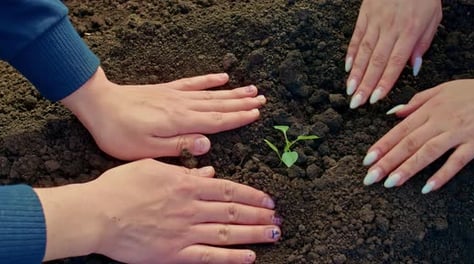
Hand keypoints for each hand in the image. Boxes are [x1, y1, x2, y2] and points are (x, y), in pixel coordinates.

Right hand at [35, 159, 280, 262]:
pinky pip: (209, 257)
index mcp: (187, 185)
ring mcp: (185, 232)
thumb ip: (184, 170)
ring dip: (254, 233)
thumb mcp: (153, 167)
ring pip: (228, 232)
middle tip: (278, 218)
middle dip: (260, 215)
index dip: (253, 195)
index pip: (230, 190)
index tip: (269, 199)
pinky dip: (231, 258)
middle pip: (234, 210)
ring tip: (273, 234)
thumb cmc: (120, 186)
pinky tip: (249, 257)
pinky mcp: (174, 253)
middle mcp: (192, 208)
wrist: (97, 214)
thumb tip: (209, 171)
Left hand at [61, 67, 265, 159]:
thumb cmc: (120, 133)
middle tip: (262, 99)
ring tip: (251, 89)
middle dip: (241, 103)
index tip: (256, 113)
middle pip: (219, 105)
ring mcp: (175, 96)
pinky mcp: (167, 90)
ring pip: (211, 94)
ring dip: (232, 92)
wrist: (99, 105)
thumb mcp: (147, 149)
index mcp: (181, 122)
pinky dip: (209, 80)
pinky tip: (222, 77)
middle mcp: (183, 106)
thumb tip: (208, 143)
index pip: (217, 121)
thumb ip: (179, 146)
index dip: (238, 117)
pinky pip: (193, 83)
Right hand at [345, 0, 441, 108]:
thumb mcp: (433, 17)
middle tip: (356, 103)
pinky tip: (347, 68)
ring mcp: (375, 22)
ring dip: (355, 73)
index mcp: (409, 32)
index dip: (384, 82)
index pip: (395, 63)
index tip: (375, 99)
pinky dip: (350, 53)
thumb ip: (423, 44)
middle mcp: (390, 29)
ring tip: (349, 91)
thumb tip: (414, 68)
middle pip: (376, 62)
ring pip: (363, 52)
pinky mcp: (365, 15)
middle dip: (365, 85)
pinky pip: (356, 37)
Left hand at [361, 75, 473, 192]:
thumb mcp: (441, 90)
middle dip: (387, 161)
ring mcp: (458, 133)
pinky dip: (442, 175)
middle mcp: (440, 121)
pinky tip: (427, 188)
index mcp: (429, 109)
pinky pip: (457, 162)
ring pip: (427, 152)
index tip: (367, 160)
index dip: (382, 145)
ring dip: (407, 168)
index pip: (400, 130)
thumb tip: (393, 113)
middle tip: (370, 177)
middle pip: (409, 143)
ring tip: (390, 183)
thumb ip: (416, 102)